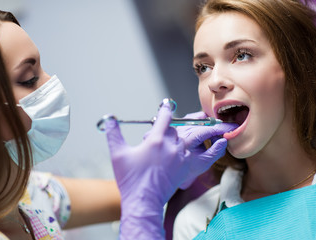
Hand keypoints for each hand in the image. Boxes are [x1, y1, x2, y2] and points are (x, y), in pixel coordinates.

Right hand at [104, 105, 236, 238]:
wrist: (142, 200)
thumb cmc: (130, 178)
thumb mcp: (117, 153)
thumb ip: (113, 134)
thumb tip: (108, 119)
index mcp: (156, 140)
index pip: (164, 118)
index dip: (165, 109)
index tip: (167, 104)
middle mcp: (172, 146)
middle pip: (185, 127)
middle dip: (195, 119)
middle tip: (204, 113)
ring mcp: (182, 158)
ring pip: (198, 138)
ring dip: (208, 130)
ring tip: (219, 124)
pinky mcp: (187, 169)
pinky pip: (206, 157)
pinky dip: (215, 150)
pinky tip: (221, 143)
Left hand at [177, 111, 237, 188]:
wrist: (175, 167)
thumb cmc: (190, 166)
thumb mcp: (205, 162)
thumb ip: (216, 151)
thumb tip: (224, 140)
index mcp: (187, 141)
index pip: (207, 130)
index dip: (221, 128)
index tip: (233, 128)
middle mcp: (182, 131)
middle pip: (205, 122)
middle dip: (217, 128)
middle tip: (222, 138)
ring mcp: (181, 126)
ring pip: (200, 117)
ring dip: (210, 124)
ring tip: (212, 138)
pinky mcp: (182, 123)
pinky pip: (196, 117)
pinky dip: (204, 122)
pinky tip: (206, 133)